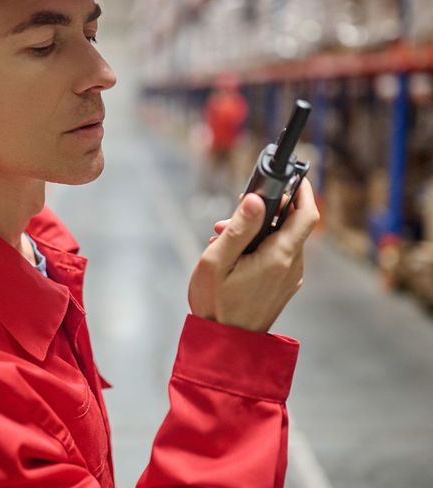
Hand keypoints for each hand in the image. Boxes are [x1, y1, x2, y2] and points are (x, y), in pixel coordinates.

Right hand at [188, 180, 319, 332]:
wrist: (226, 346)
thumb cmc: (216, 304)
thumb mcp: (217, 262)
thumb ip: (239, 228)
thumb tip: (257, 199)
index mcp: (279, 257)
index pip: (307, 215)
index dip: (304, 191)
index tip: (291, 176)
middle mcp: (291, 267)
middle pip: (291, 224)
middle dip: (266, 210)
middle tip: (233, 212)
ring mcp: (289, 278)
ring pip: (282, 239)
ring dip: (258, 229)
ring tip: (223, 236)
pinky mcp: (282, 287)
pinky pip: (278, 255)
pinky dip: (260, 245)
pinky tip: (233, 254)